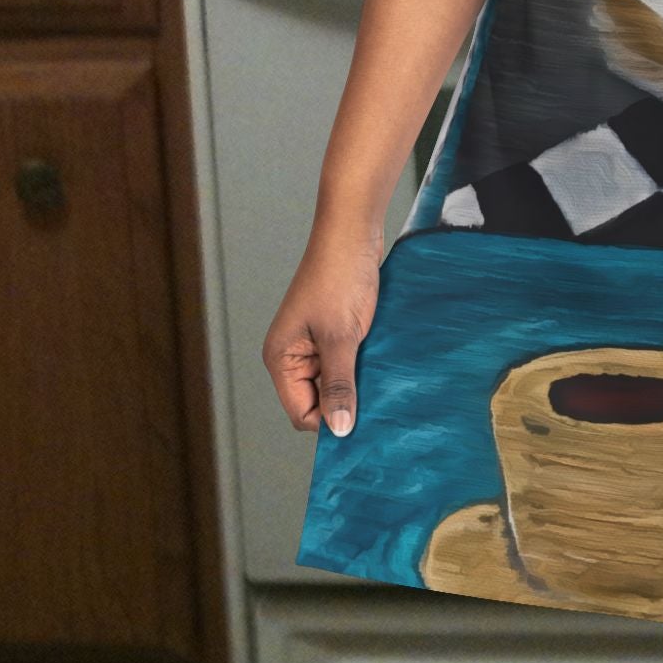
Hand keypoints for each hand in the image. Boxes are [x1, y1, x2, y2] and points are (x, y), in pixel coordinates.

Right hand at [264, 225, 382, 438]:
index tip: (362, 423)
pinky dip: (361, 364)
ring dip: (356, 382)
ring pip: (335, 381)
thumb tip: (338, 430)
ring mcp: (314, 342)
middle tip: (377, 400)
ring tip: (379, 376)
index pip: (302, 412)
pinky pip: (346, 362)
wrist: (354, 232)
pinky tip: (380, 361)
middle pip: (318, 400)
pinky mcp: (334, 331)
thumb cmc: (340, 278)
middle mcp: (293, 355)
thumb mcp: (341, 337)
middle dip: (345, 401)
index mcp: (281, 359)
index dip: (329, 421)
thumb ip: (340, 384)